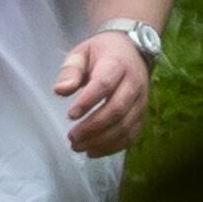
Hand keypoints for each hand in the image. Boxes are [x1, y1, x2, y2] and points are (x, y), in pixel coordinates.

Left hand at [58, 28, 151, 155]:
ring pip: (127, 124)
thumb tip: (60, 91)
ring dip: (102, 140)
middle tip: (72, 137)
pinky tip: (94, 151)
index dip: (87, 101)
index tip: (70, 115)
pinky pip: (133, 133)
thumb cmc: (101, 53)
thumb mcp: (81, 53)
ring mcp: (141, 99)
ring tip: (78, 147)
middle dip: (93, 127)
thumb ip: (69, 71)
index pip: (104, 84)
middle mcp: (134, 83)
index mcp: (116, 65)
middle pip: (117, 109)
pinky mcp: (142, 112)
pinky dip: (115, 146)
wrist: (133, 50)